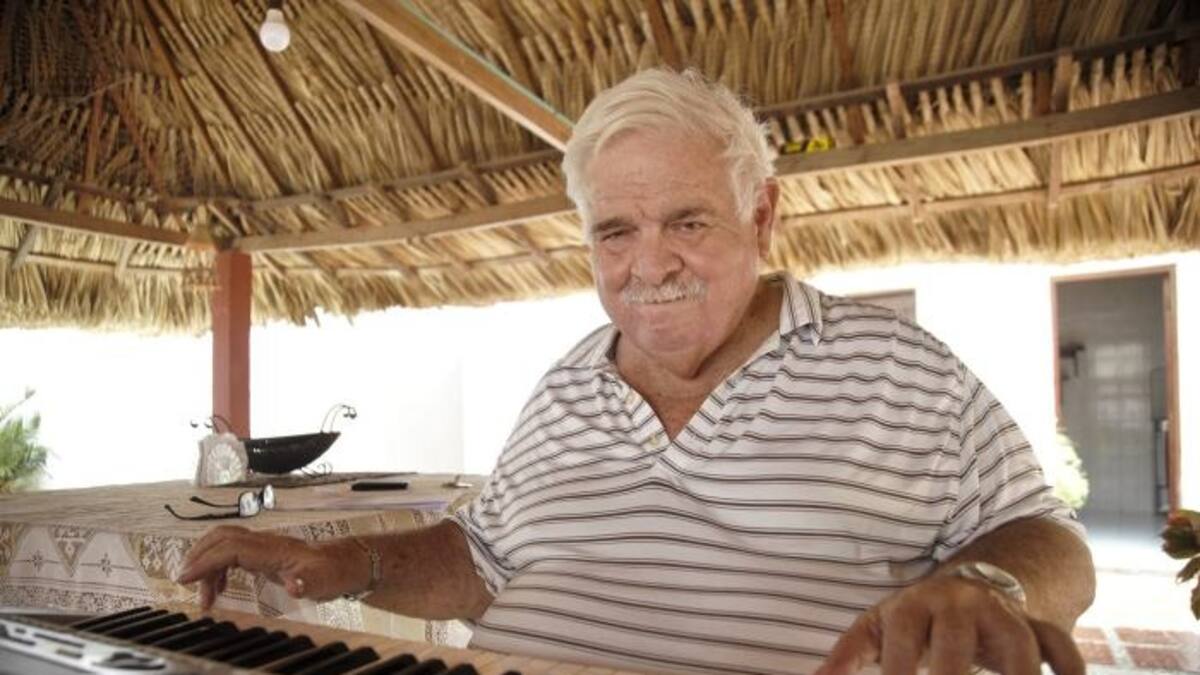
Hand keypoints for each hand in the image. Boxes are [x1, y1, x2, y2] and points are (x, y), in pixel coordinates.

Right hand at [177, 525, 363, 609]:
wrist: (347, 562)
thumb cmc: (335, 571)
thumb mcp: (324, 582)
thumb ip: (308, 584)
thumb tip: (295, 586)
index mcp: (274, 549)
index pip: (230, 547)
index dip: (205, 560)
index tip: (185, 577)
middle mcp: (265, 543)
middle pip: (221, 538)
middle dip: (198, 557)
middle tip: (186, 584)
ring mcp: (264, 546)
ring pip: (224, 545)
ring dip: (208, 567)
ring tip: (206, 597)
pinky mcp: (265, 554)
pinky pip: (232, 553)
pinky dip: (219, 568)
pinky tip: (220, 587)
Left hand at [815, 575, 1084, 674]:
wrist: (972, 586)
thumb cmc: (914, 618)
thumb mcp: (878, 628)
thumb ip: (848, 656)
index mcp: (914, 605)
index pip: (904, 644)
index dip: (901, 672)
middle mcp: (959, 605)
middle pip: (958, 641)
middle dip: (952, 673)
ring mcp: (1001, 615)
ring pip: (1019, 642)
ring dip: (1017, 674)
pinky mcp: (1036, 626)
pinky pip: (1060, 643)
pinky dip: (1069, 666)